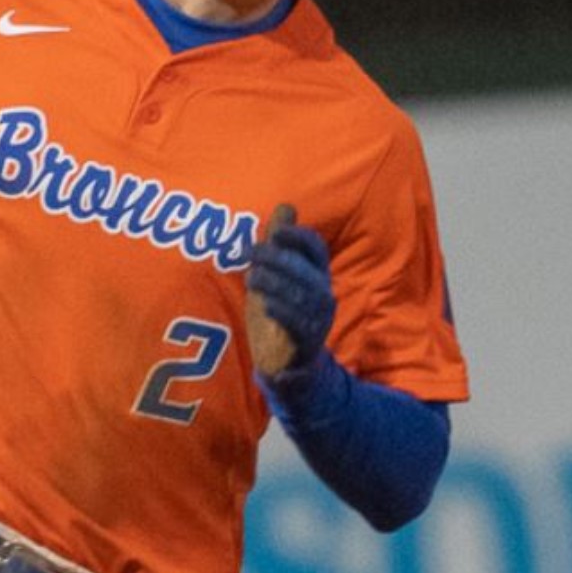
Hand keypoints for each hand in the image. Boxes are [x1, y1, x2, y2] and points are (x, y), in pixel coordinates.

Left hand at [245, 214, 335, 374]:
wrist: (289, 366)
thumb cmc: (282, 314)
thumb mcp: (277, 276)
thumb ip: (280, 245)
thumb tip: (285, 206)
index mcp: (317, 276)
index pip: (317, 249)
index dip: (299, 237)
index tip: (276, 231)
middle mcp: (322, 295)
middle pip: (305, 270)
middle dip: (277, 258)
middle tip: (249, 251)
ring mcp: (317, 319)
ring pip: (300, 296)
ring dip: (274, 283)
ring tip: (251, 276)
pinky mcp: (307, 342)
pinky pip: (297, 324)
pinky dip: (281, 312)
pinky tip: (265, 304)